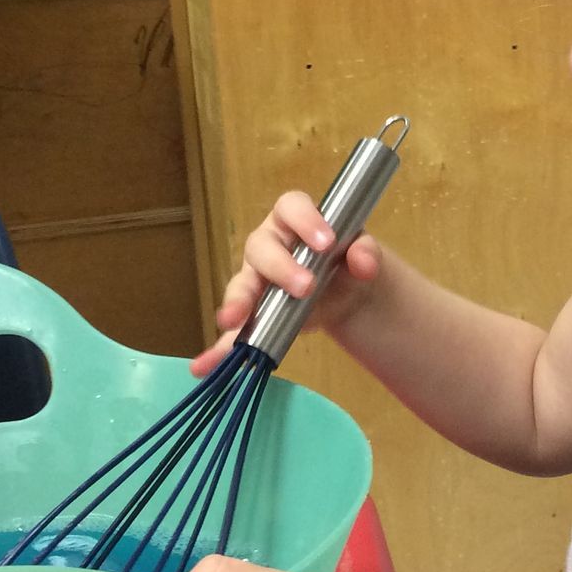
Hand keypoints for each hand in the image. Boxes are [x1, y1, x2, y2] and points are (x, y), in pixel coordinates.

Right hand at [189, 192, 384, 376]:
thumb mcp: (362, 253)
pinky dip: (219, 348)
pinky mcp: (253, 313)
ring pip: (241, 285)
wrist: (347, 293)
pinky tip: (206, 364)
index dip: (305, 220)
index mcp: (294, 220)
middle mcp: (269, 245)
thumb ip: (365, 253)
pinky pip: (232, 330)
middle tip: (305, 287)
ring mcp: (256, 279)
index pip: (291, 207)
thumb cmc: (346, 261)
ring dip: (238, 302)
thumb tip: (364, 263)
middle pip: (261, 247)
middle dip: (279, 267)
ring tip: (235, 320)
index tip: (326, 242)